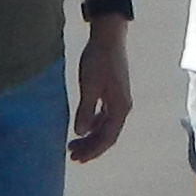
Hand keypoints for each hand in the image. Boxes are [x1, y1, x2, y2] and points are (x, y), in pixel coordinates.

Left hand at [68, 19, 133, 162]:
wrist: (108, 37)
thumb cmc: (98, 60)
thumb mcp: (89, 85)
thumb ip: (85, 110)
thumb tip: (80, 133)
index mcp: (120, 107)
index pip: (107, 138)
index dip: (93, 151)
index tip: (78, 159)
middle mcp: (122, 107)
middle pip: (107, 135)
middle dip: (91, 148)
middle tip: (72, 156)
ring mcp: (119, 101)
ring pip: (105, 127)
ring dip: (91, 138)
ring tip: (73, 145)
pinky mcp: (113, 94)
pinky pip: (104, 117)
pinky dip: (93, 125)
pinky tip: (82, 128)